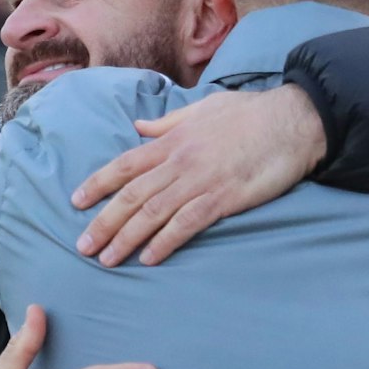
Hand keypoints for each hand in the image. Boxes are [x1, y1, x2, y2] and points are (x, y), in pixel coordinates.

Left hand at [70, 83, 327, 266]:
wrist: (292, 121)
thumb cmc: (250, 114)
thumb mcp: (202, 109)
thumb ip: (168, 122)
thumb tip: (140, 127)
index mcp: (172, 139)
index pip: (124, 164)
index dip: (97, 184)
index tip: (76, 202)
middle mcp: (179, 160)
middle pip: (131, 195)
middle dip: (104, 222)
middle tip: (83, 247)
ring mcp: (200, 180)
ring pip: (153, 213)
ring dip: (126, 238)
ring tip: (108, 259)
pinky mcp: (224, 198)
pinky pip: (186, 224)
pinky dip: (165, 242)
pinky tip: (149, 259)